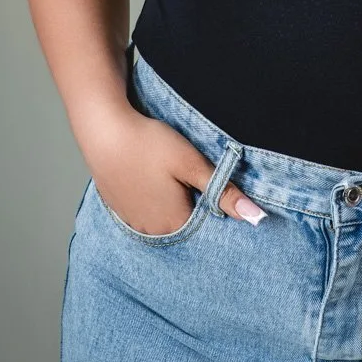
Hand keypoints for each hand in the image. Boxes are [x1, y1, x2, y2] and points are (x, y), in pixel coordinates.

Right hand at [87, 107, 267, 234]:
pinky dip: (150, 196)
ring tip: (166, 171)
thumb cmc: (150, 145)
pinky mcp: (119, 207)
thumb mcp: (192, 164)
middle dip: (192, 200)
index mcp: (175, 224)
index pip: (207, 223)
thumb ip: (224, 192)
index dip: (212, 199)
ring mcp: (133, 221)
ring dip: (170, 199)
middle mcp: (153, 231)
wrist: (104, 130)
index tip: (206, 178)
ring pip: (163, 215)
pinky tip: (149, 175)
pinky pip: (144, 209)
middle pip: (185, 220)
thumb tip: (257, 218)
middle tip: (186, 170)